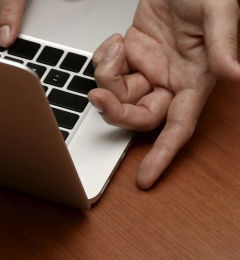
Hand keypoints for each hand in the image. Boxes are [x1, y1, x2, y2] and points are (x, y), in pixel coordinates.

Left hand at [87, 0, 239, 188]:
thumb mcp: (219, 12)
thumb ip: (223, 44)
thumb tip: (235, 74)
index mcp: (196, 80)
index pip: (180, 127)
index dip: (163, 154)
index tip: (145, 178)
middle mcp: (171, 81)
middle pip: (138, 117)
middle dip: (115, 111)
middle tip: (98, 95)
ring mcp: (148, 70)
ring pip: (118, 95)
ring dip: (107, 77)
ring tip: (116, 47)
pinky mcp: (130, 56)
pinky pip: (108, 72)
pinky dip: (103, 60)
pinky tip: (117, 40)